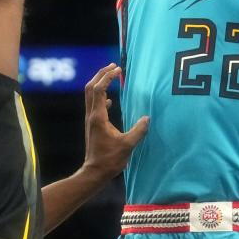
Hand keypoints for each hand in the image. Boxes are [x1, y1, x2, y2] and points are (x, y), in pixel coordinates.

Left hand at [81, 64, 148, 179]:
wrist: (95, 172)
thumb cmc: (110, 159)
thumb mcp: (128, 145)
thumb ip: (138, 130)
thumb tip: (147, 118)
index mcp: (98, 117)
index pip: (99, 90)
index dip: (108, 77)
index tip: (119, 70)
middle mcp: (91, 115)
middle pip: (90, 88)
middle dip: (101, 74)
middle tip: (114, 66)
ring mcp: (90, 120)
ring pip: (90, 95)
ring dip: (99, 83)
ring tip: (111, 77)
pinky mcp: (93, 125)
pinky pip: (94, 105)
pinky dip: (101, 96)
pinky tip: (110, 100)